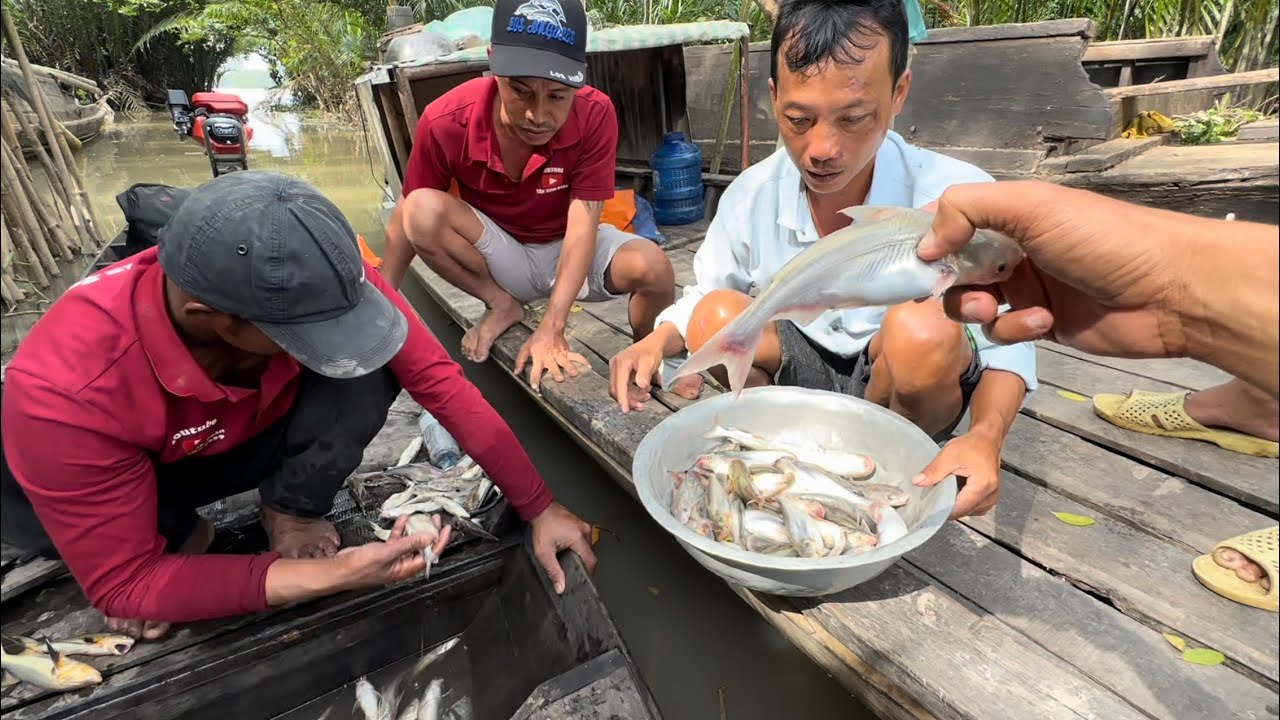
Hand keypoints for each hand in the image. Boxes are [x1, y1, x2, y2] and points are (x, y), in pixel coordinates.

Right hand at [336, 515, 451, 587]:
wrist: (339, 569)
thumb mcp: (388, 553)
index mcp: (406, 570)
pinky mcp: (383, 552)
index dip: (440, 542)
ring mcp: (393, 558)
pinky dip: (400, 530)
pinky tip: (402, 520)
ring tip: (421, 517)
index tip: (446, 529)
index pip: (429, 555)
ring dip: (415, 530)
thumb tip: (429, 538)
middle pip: (422, 548)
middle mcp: (402, 565)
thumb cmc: (360, 567)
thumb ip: (409, 544)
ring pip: (409, 542)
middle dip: (430, 533)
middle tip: (436, 520)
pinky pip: (396, 540)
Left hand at [515, 325, 588, 391]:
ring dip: (570, 368)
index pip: (536, 371)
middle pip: (554, 367)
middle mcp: (550, 358)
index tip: (536, 388)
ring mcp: (560, 355)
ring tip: (574, 374)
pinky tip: (588, 366)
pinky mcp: (567, 352)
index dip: (535, 380)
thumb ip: (520, 360)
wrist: (550, 328)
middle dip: (557, 373)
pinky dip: (582, 361)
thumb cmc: (537, 339)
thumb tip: (516, 372)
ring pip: (566, 362)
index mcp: (539, 358)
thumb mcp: (525, 348)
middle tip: (560, 379)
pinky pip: (576, 357)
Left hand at [529, 502, 597, 593]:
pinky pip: (584, 539)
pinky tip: (569, 547)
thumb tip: (560, 586)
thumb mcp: (544, 552)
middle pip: (590, 554)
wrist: (539, 508)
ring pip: (588, 547)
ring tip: (569, 557)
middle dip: (583, 563)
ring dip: (581, 554)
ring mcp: (583, 526)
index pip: (591, 561)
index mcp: (578, 538)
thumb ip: (553, 571)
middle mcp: (584, 531)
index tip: (584, 578)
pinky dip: (579, 546)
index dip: (589, 572)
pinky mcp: (580, 524)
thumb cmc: (541, 526)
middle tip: (573, 568)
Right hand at [609, 337, 665, 412]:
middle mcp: (616, 366)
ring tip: (647, 397)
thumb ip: (644, 375)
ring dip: (632, 398)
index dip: (622, 399)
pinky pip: (623, 388)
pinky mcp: (621, 375)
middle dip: (628, 400)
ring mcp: (617, 371)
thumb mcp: (649, 363)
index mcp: (621, 362)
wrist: (652, 346)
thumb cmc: (651, 352)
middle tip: (642, 406)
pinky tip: (643, 393)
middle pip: (616, 390)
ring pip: (620, 391)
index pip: (619, 384)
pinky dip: (633, 394)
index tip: (625, 410)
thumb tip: (641, 386)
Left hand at [912, 430, 1002, 519]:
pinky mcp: (989, 499)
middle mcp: (990, 496)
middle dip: (947, 505)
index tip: (928, 506)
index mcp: (982, 486)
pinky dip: (962, 502)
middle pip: (962, 512)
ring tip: (948, 488)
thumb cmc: (972, 446)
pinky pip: (972, 508)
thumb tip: (918, 482)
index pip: (959, 508)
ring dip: (955, 504)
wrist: (986, 440)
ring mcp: (991, 499)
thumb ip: (934, 470)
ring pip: (967, 512)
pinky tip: (957, 491)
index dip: (942, 509)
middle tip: (935, 493)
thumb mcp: (949, 455)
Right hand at [917, 180, 1188, 358]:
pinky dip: (1015, 328)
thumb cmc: (1102, 239)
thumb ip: (968, 210)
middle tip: (949, 290)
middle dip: (948, 281)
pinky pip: (1005, 331)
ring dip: (978, 308)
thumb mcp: (1032, 207)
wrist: (1170, 291)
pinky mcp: (1042, 324)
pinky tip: (1043, 322)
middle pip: (954, 267)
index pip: (950, 220)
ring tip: (997, 309)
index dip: (925, 239)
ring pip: (974, 303)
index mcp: (1011, 213)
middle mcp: (1015, 247)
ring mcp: (1028, 287)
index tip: (906, 259)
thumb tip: (924, 243)